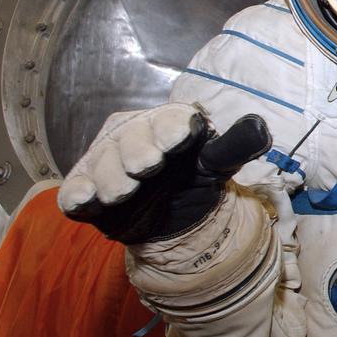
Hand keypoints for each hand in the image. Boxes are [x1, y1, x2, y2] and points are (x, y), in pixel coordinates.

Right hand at [58, 104, 270, 245]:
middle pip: (129, 138)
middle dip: (138, 152)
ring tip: (125, 191)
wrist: (172, 217)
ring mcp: (105, 160)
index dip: (171, 128)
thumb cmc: (193, 178)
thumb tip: (261, 127)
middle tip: (147, 167)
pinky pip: (76, 188)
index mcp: (166, 124)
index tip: (179, 138)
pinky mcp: (87, 186)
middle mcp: (131, 135)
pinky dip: (78, 194)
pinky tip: (85, 200)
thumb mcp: (217, 163)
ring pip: (102, 163)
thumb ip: (236, 146)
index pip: (166, 119)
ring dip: (112, 178)